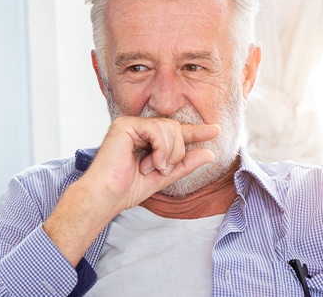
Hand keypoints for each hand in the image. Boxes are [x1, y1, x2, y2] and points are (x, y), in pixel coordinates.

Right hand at [44, 116, 219, 266]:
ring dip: (168, 153)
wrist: (106, 197)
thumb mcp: (164, 176)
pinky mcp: (125, 124)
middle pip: (176, 128)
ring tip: (153, 168)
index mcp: (148, 139)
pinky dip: (160, 149)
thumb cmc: (128, 188)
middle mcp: (140, 128)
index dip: (197, 131)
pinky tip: (150, 162)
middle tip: (162, 169)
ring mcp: (132, 124)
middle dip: (177, 152)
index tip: (216, 130)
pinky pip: (157, 130)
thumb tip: (209, 153)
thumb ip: (185, 164)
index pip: (177, 131)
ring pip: (170, 128)